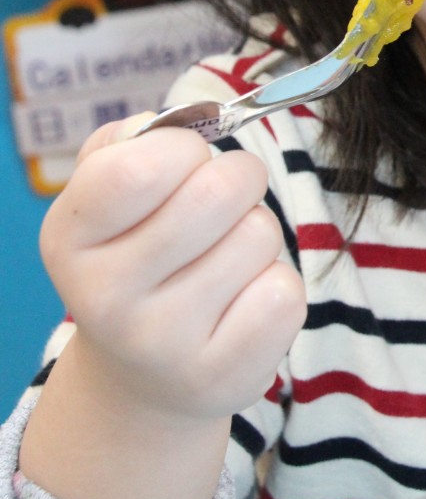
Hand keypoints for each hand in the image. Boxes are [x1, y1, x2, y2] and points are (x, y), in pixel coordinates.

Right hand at [38, 115, 305, 422]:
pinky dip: (275, 285)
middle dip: (238, 179)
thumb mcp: (106, 199)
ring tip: (221, 263)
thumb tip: (186, 121)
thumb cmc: (137, 258)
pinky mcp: (221, 377)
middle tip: (221, 204)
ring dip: (255, 234)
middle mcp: (105, 298)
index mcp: (68, 238)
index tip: (183, 163)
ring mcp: (162, 345)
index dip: (185, 148)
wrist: (143, 377)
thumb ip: (133, 142)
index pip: (143, 165)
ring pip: (258, 235)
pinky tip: (240, 305)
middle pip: (219, 191)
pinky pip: (284, 292)